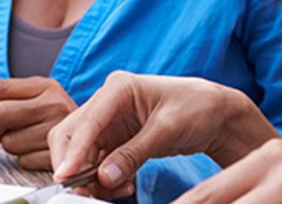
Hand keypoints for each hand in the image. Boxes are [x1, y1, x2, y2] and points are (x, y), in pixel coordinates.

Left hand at [0, 78, 77, 170]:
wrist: (94, 132)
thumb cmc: (51, 116)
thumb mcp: (35, 98)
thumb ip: (4, 99)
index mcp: (43, 85)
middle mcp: (53, 102)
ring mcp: (58, 127)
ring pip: (8, 142)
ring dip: (9, 144)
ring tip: (27, 138)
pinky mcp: (59, 152)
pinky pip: (23, 160)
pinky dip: (23, 158)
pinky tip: (36, 149)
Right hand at [47, 71, 277, 198]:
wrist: (215, 114)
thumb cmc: (196, 108)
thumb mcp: (168, 129)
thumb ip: (135, 153)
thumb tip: (103, 177)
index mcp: (118, 88)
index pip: (86, 122)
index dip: (74, 151)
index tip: (66, 176)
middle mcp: (107, 103)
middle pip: (70, 137)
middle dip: (75, 168)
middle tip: (86, 193)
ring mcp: (108, 123)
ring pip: (80, 155)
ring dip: (90, 178)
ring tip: (121, 189)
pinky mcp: (114, 140)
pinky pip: (95, 164)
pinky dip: (103, 179)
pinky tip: (125, 185)